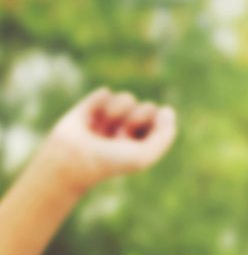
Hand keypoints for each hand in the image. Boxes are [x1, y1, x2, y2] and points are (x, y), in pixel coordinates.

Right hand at [36, 89, 177, 191]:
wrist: (72, 159)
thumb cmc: (110, 161)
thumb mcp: (144, 154)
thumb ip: (165, 134)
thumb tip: (167, 109)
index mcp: (146, 139)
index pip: (161, 119)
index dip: (151, 127)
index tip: (136, 141)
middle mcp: (130, 126)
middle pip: (147, 106)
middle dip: (135, 119)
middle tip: (119, 137)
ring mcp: (112, 115)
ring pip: (127, 97)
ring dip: (116, 114)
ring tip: (102, 130)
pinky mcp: (92, 105)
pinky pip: (105, 93)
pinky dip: (98, 105)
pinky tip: (90, 120)